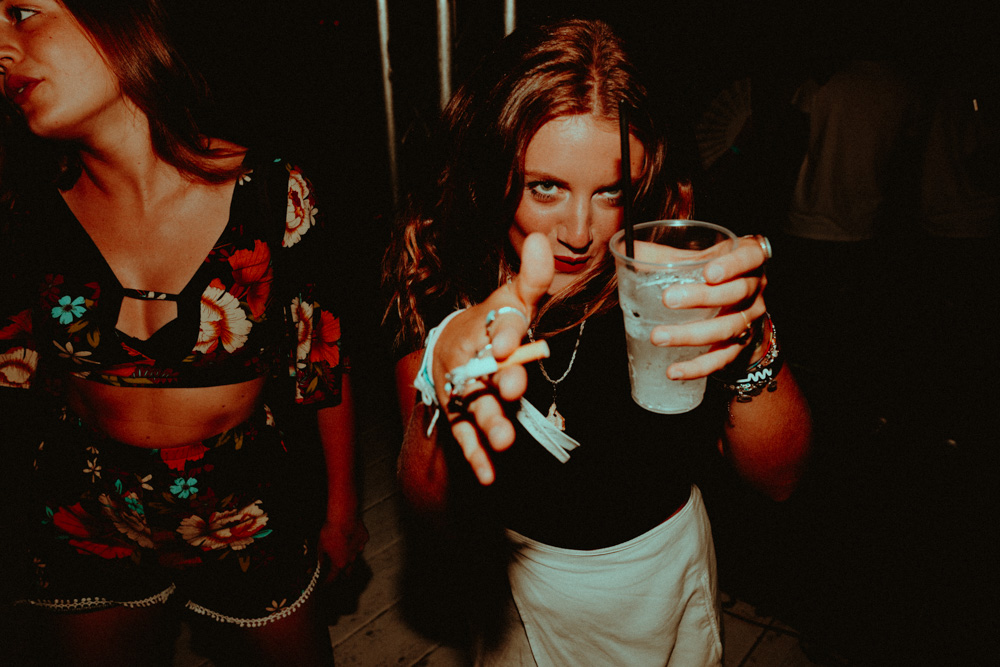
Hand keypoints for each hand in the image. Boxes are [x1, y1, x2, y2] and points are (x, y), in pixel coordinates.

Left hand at [318, 509, 368, 583]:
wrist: (343, 517)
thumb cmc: (330, 531)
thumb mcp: (320, 546)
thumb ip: (321, 557)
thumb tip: (320, 563)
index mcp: (339, 563)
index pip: (333, 577)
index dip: (328, 582)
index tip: (325, 585)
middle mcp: (351, 558)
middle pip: (348, 572)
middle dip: (343, 575)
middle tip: (339, 574)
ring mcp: (359, 548)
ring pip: (354, 555)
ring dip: (349, 554)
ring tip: (343, 548)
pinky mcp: (364, 538)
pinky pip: (359, 542)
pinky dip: (355, 541)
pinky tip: (350, 534)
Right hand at [431, 233, 553, 484]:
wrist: (452, 348)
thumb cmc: (491, 323)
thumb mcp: (512, 299)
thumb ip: (531, 277)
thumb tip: (538, 238)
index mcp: (483, 325)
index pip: (498, 326)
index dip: (506, 334)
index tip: (510, 343)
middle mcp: (470, 359)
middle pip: (485, 371)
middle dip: (499, 380)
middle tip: (512, 388)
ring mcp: (463, 390)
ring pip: (475, 406)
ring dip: (488, 422)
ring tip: (504, 440)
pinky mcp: (460, 415)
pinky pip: (466, 437)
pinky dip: (475, 456)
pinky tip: (488, 475)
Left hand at [649, 235, 769, 378]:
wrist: (744, 300)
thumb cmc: (717, 269)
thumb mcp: (702, 255)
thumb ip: (670, 254)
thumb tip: (629, 251)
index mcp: (750, 259)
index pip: (750, 258)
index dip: (731, 266)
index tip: (708, 273)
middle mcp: (755, 289)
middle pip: (736, 294)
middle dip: (701, 298)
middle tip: (668, 299)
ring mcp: (750, 319)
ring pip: (726, 329)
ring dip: (690, 334)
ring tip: (658, 337)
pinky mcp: (740, 345)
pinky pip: (721, 360)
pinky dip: (697, 367)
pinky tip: (673, 371)